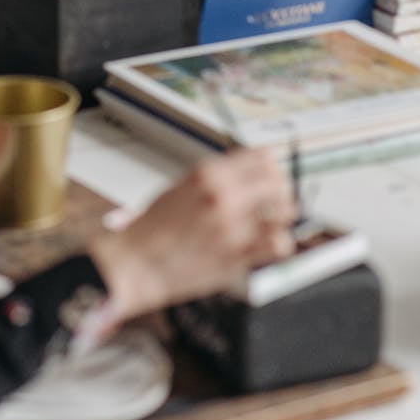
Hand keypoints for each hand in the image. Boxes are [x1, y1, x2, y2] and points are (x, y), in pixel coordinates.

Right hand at [89, 149, 295, 322]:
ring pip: (284, 212)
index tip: (272, 175)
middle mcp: (223, 196)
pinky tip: (268, 243)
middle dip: (281, 189)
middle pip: (277, 181)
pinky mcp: (236, 256)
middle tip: (277, 199)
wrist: (135, 262)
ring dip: (282, 216)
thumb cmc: (153, 228)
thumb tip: (246, 175)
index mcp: (208, 174)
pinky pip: (278, 244)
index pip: (262, 157)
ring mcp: (232, 227)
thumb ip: (216, 181)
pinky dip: (280, 242)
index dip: (271, 166)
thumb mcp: (182, 187)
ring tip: (273, 221)